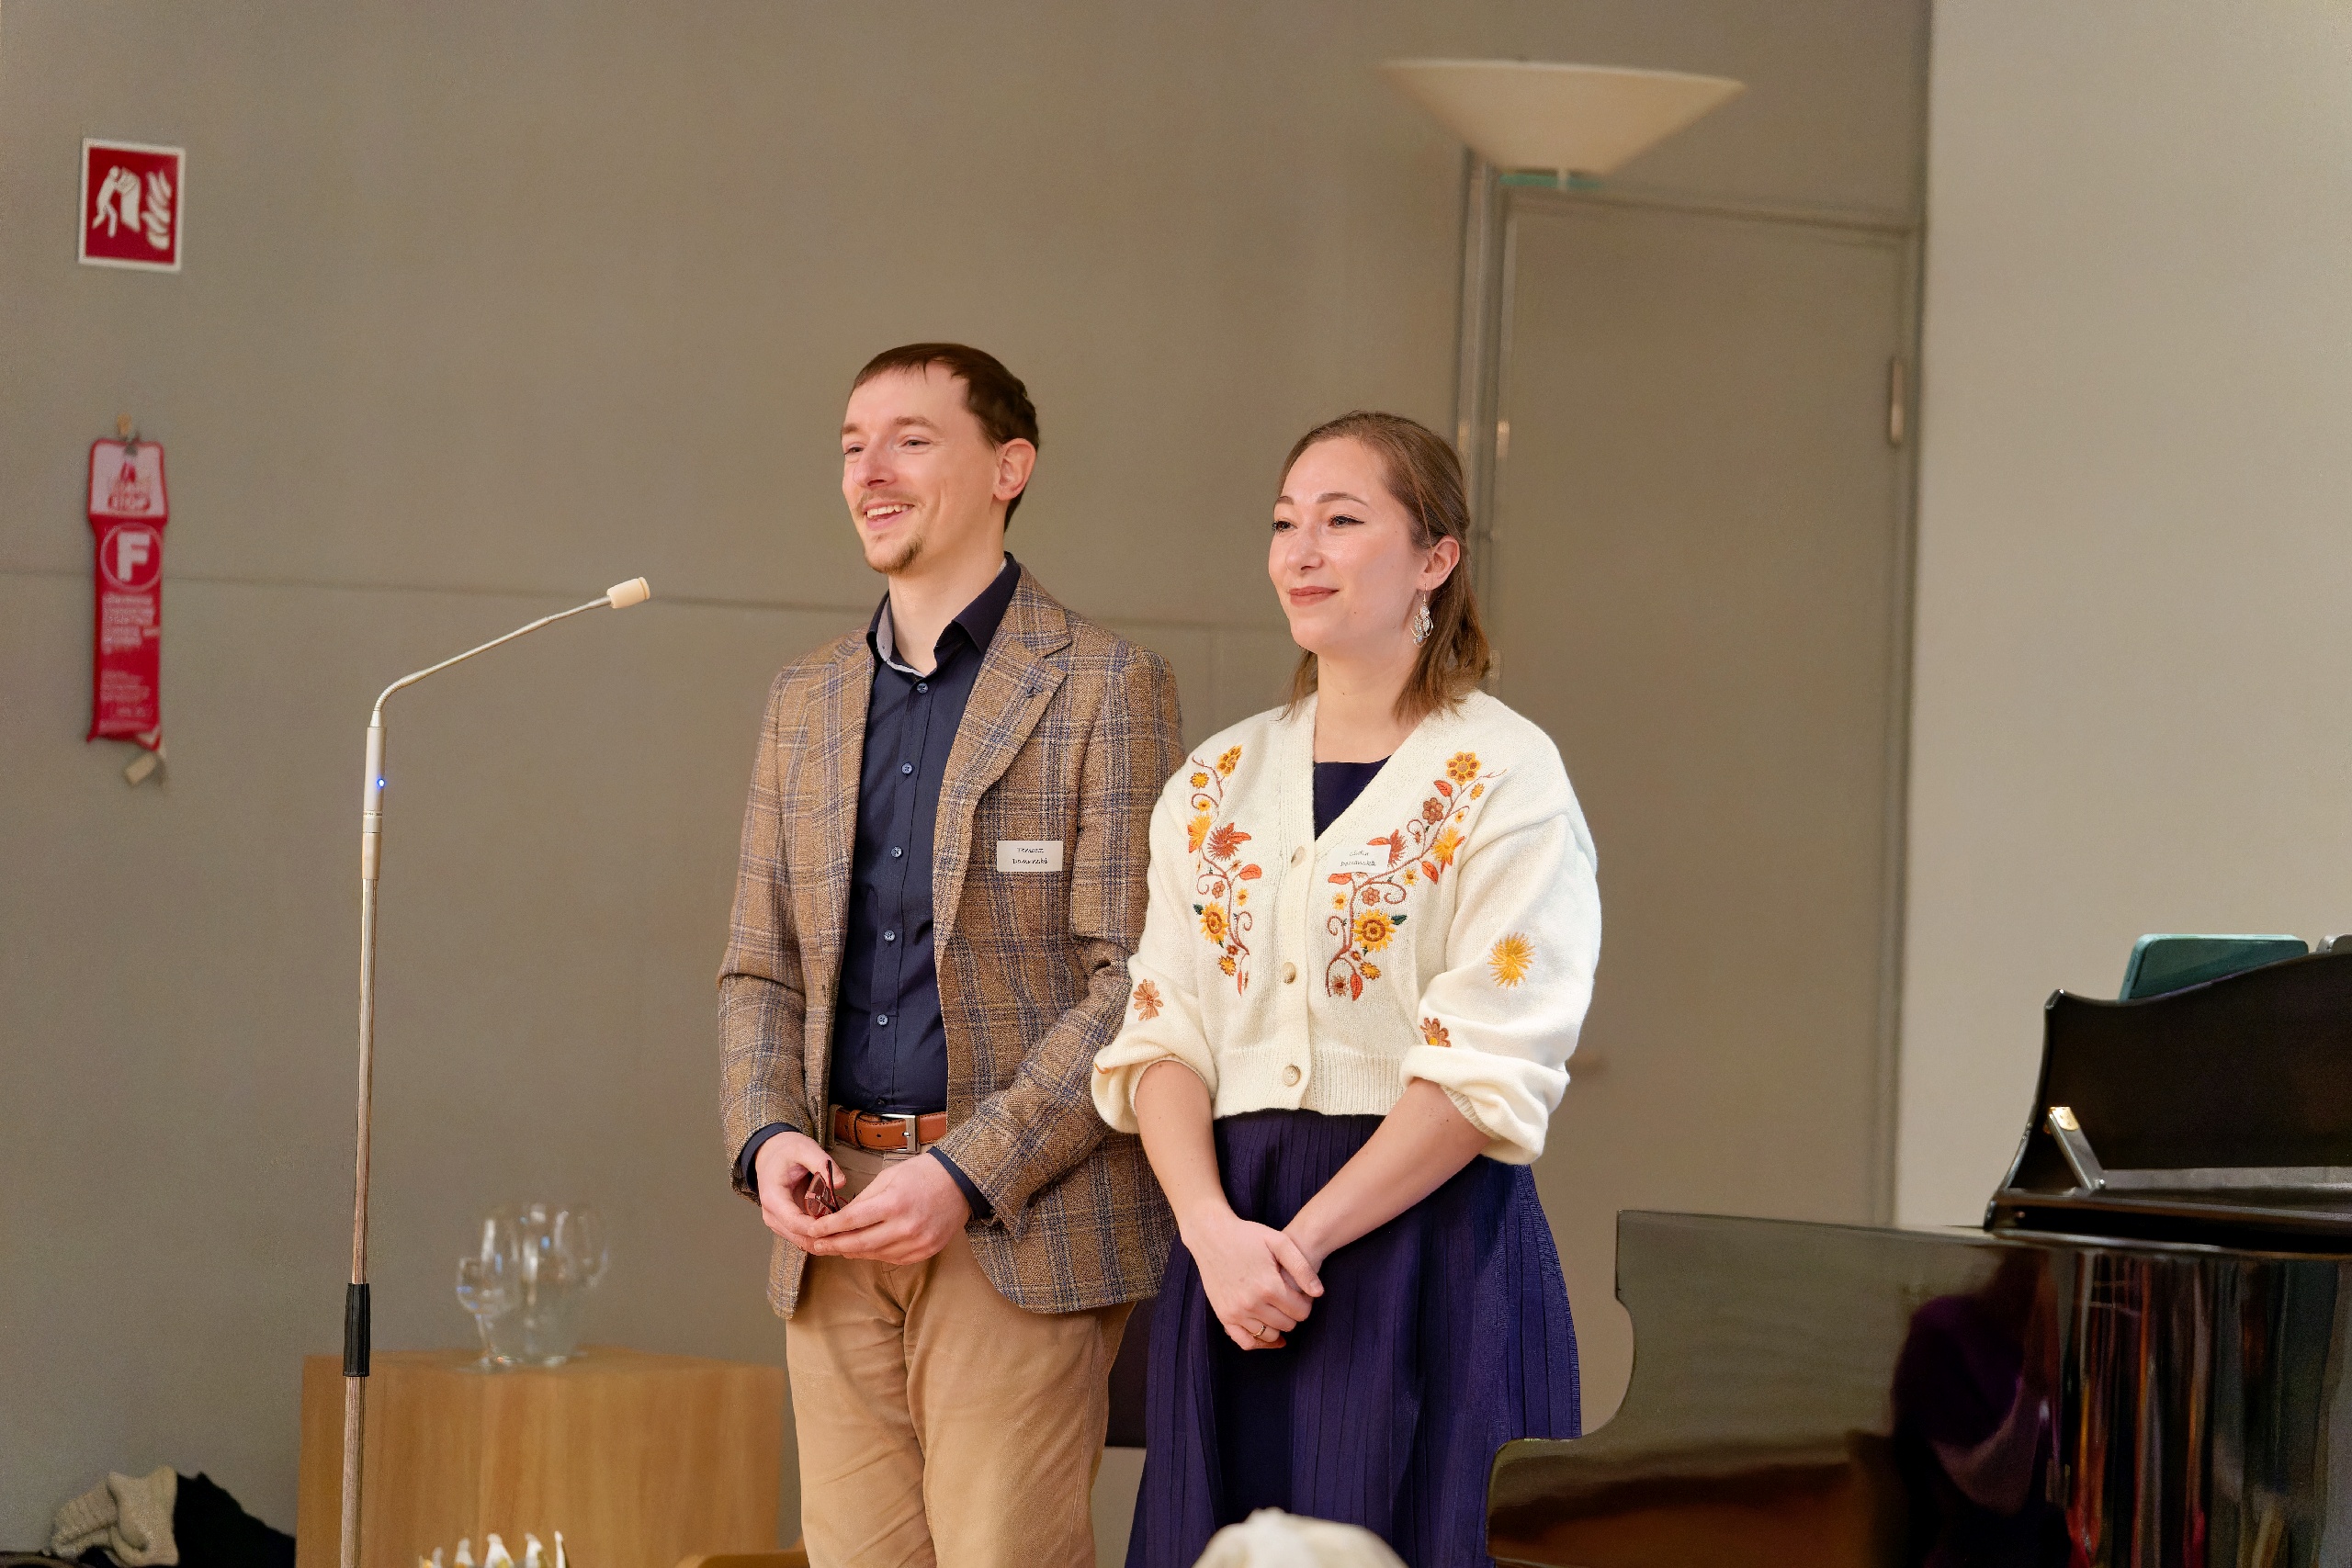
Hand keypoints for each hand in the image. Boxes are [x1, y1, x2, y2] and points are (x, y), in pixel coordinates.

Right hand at [754, 1130, 845, 1250]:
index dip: (818, 1228)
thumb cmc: (786, 1151)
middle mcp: (772, 1215)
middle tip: (853, 1233)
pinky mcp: (787, 1224)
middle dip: (825, 1238)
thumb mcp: (805, 1148)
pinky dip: (821, 1235)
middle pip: (799, 1237)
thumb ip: (822, 1163)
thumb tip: (841, 1183)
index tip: (841, 1226)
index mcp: (773, 1197)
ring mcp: (778, 1222)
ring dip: (824, 1239)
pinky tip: (839, 1230)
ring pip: (803, 1241)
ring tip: (849, 1232)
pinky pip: (804, 1236)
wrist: (771, 1153)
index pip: (794, 1223)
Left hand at [803, 1151, 971, 1264]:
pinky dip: (875, 1254)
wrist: (960, 1182)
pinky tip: (863, 1249)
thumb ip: (864, 1200)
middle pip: (859, 1243)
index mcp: (893, 1203)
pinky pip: (893, 1259)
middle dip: (833, 1245)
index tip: (812, 1230)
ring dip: (852, 1252)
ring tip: (835, 1247)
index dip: (829, 1227)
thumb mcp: (888, 1177)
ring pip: (874, 1254)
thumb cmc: (922, 1174)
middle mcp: (905, 1226)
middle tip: (815, 1246)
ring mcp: (917, 1242)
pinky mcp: (925, 1251)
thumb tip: (841, 1218)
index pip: (852, 1221)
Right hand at [1183, 1206, 1321, 1350]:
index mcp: (1269, 1286)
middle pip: (1288, 1325)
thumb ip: (1302, 1268)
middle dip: (1293, 1313)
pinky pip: (1245, 1342)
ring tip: (1277, 1308)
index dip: (1306, 1303)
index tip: (1301, 1292)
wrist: (1211, 1235)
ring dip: (1278, 1325)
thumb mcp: (1280, 1242)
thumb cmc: (1247, 1235)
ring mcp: (1235, 1312)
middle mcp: (1252, 1303)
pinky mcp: (1223, 1315)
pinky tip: (1268, 1334)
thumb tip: (1318, 1293)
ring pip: (1269, 1335)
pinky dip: (1259, 1342)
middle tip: (1289, 1298)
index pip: (1301, 1312)